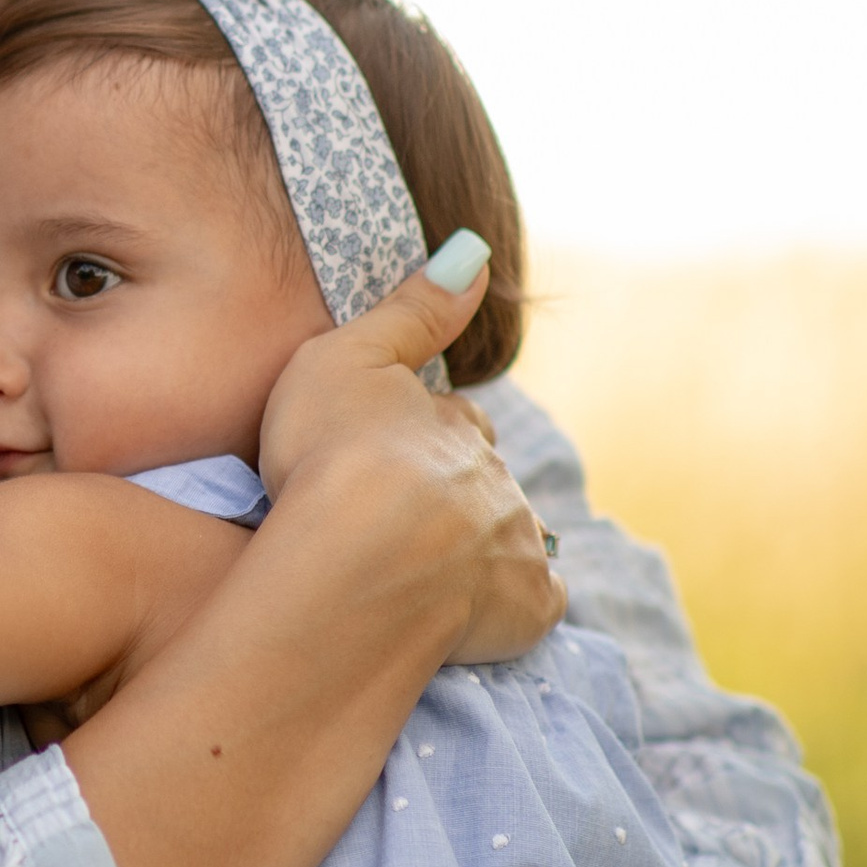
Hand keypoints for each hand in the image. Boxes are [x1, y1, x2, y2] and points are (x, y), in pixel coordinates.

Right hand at [256, 256, 561, 669]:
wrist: (353, 562)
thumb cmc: (330, 455)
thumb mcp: (347, 357)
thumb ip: (413, 309)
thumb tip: (476, 252)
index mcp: (456, 423)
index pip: (453, 422)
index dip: (421, 435)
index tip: (386, 455)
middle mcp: (496, 478)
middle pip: (482, 480)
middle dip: (454, 492)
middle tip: (403, 518)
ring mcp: (516, 545)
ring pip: (510, 537)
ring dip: (479, 546)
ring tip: (427, 571)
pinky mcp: (525, 610)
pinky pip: (535, 604)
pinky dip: (513, 604)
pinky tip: (480, 614)